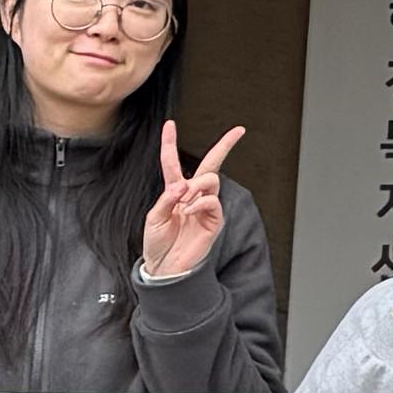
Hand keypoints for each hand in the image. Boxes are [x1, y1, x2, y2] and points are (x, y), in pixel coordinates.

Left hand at [141, 121, 246, 285]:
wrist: (165, 268)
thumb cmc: (157, 243)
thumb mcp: (153, 218)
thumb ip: (166, 199)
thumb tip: (184, 186)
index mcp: (174, 192)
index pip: (172, 162)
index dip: (170, 143)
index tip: (170, 124)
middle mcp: (192, 196)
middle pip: (211, 164)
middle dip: (225, 146)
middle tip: (239, 131)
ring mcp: (205, 207)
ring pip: (211, 180)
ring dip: (198, 184)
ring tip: (185, 200)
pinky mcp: (213, 221)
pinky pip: (212, 202)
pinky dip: (199, 204)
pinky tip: (188, 212)